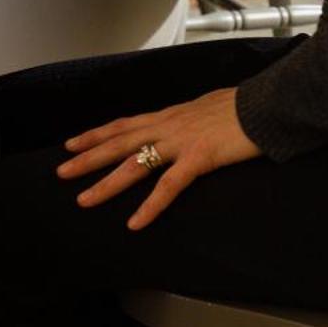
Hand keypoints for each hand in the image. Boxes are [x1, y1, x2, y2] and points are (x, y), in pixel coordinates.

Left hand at [56, 88, 260, 229]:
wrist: (267, 104)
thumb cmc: (244, 106)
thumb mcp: (207, 107)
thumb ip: (190, 118)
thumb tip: (186, 121)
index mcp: (170, 115)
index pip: (124, 124)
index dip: (96, 134)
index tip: (71, 143)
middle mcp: (168, 126)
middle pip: (118, 143)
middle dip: (87, 158)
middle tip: (61, 172)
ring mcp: (181, 142)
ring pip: (134, 165)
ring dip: (106, 184)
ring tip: (84, 200)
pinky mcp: (198, 158)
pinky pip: (168, 186)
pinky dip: (149, 206)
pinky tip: (135, 223)